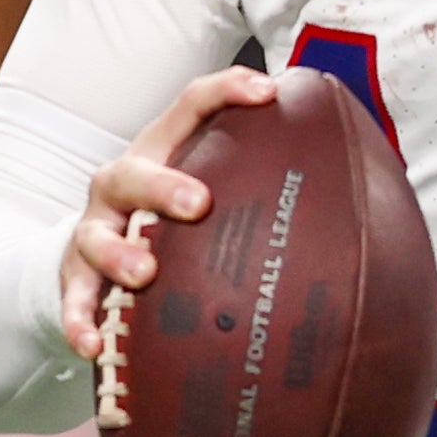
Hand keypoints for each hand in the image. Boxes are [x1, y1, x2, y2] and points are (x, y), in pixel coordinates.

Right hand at [58, 68, 273, 358]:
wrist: (101, 258)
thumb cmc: (174, 219)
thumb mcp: (214, 190)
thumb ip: (263, 185)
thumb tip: (363, 190)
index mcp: (161, 152)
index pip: (190, 107)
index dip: (226, 91)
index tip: (268, 91)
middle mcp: (122, 185)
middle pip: (135, 172)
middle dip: (164, 185)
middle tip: (199, 204)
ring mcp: (94, 230)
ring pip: (95, 235)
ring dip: (118, 254)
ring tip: (143, 273)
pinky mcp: (75, 277)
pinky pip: (74, 300)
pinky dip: (80, 320)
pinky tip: (95, 345)